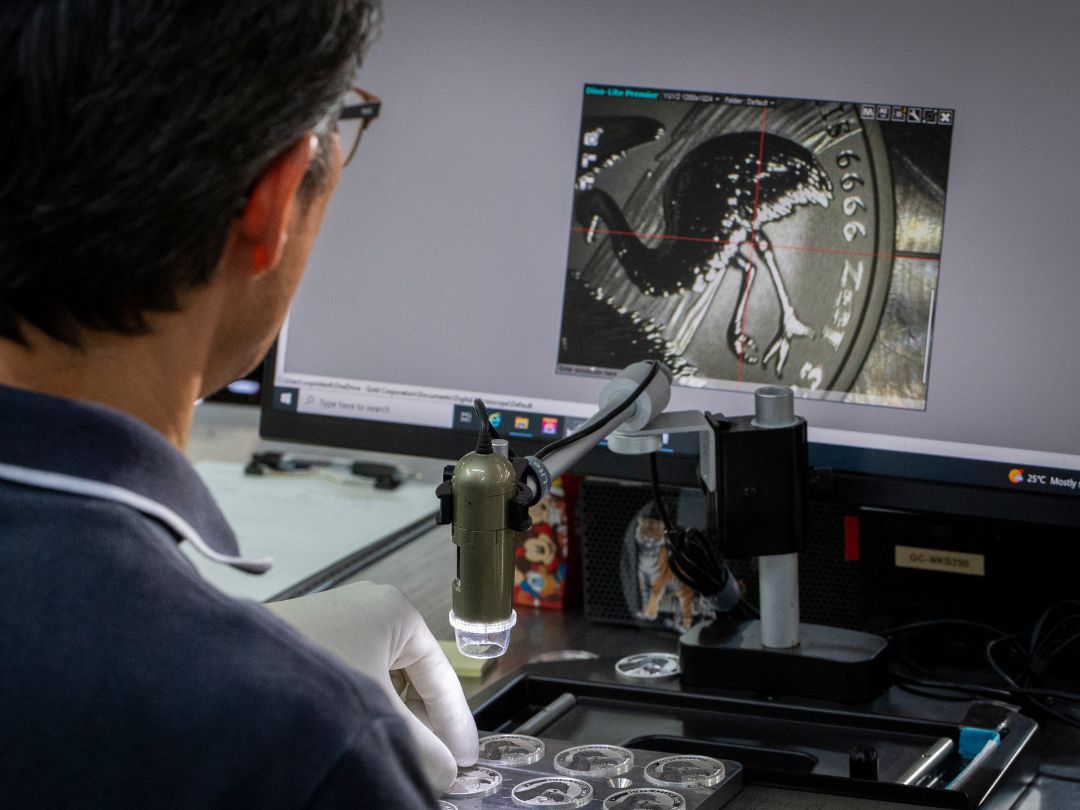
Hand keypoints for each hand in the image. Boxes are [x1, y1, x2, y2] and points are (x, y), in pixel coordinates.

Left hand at [265, 581, 477, 789]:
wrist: (223, 673)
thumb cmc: (310, 681)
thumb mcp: (376, 717)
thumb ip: (420, 750)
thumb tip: (444, 776)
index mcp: (397, 612)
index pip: (441, 674)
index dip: (456, 724)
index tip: (465, 760)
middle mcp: (369, 608)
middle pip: (412, 677)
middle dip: (422, 726)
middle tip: (433, 767)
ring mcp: (336, 623)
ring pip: (380, 680)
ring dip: (390, 721)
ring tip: (397, 757)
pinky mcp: (308, 641)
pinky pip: (352, 678)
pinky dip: (362, 710)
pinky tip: (361, 739)